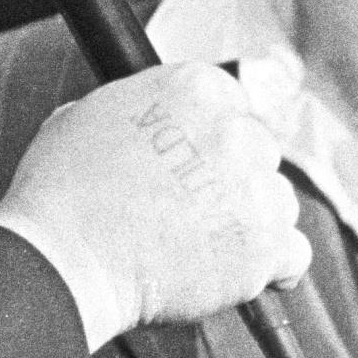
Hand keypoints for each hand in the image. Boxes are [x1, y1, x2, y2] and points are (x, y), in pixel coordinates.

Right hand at [0, 65, 309, 346]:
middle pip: (257, 151)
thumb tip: (153, 122)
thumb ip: (141, 109)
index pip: (233, 103)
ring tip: (200, 242)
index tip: (199, 160)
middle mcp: (234, 130)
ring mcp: (254, 189)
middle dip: (232, 177)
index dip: (213, 138)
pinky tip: (243, 270)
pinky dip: (273, 265)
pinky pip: (294, 253)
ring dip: (251, 219)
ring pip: (278, 200)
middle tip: (190, 207)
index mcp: (196, 88)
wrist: (64, 258)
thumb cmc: (63, 193)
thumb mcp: (89, 114)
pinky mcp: (265, 246)